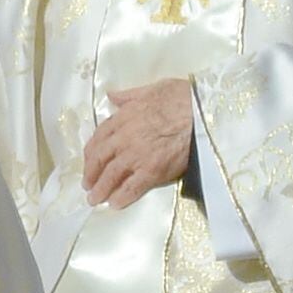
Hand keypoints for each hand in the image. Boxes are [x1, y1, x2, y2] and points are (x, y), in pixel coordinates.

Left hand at [82, 78, 192, 208]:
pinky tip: (116, 204)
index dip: (92, 152)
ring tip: (96, 200)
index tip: (90, 161)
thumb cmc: (183, 96)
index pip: (99, 137)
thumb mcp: (154, 88)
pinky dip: (122, 197)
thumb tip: (112, 95)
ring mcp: (136, 156)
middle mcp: (124, 138)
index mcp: (123, 118)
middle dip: (91, 174)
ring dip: (101, 189)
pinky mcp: (152, 171)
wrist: (203, 112)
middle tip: (88, 185)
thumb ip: (130, 95)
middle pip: (100, 159)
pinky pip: (133, 187)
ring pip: (111, 176)